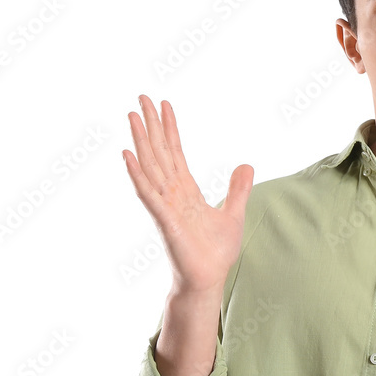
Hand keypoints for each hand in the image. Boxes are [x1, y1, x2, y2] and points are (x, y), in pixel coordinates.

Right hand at [122, 95, 253, 293]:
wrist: (209, 278)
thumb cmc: (215, 251)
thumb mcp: (234, 213)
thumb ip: (238, 189)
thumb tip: (246, 166)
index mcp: (186, 190)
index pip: (176, 153)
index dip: (170, 129)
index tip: (164, 105)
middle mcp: (172, 193)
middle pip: (160, 152)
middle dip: (151, 125)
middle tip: (141, 97)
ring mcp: (165, 205)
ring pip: (150, 166)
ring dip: (141, 141)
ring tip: (132, 116)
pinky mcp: (164, 220)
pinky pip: (148, 193)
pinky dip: (137, 174)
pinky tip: (128, 155)